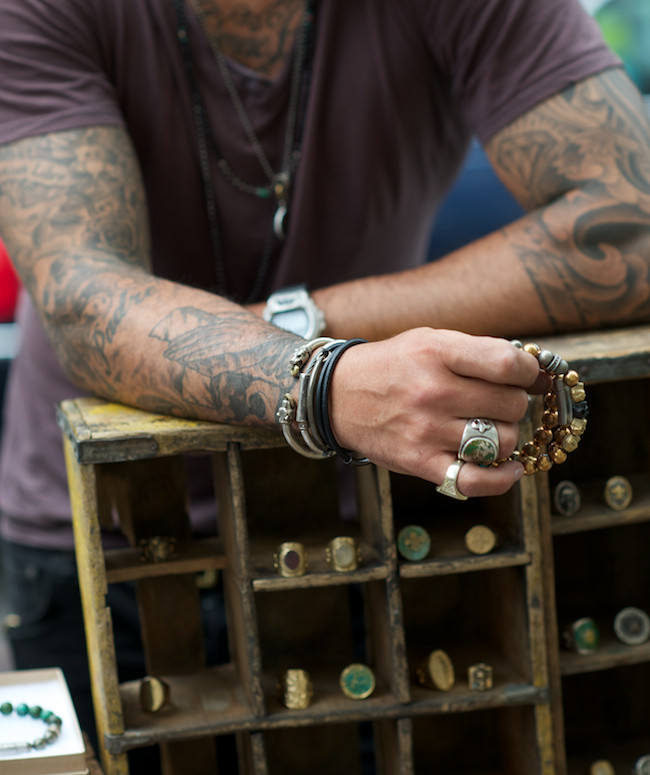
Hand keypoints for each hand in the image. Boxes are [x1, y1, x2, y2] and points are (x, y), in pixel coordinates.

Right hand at [329, 328, 548, 496]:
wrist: (339, 396)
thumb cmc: (393, 366)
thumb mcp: (430, 341)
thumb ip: (478, 352)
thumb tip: (535, 373)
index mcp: (437, 353)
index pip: (508, 364)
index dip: (529, 372)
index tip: (526, 376)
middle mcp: (433, 391)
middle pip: (511, 404)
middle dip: (513, 402)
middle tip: (497, 401)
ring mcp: (426, 430)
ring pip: (502, 440)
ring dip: (504, 435)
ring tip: (487, 426)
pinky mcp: (420, 462)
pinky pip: (476, 479)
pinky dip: (502, 478)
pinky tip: (510, 467)